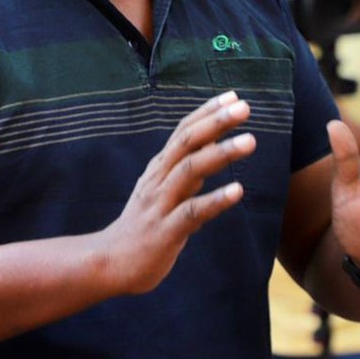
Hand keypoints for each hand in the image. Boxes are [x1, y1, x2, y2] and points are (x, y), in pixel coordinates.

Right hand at [97, 91, 253, 294]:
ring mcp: (160, 204)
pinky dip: (215, 200)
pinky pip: (192, 213)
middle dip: (216, 122)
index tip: (233, 96)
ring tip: (250, 141)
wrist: (109, 262)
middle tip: (245, 107)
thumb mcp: (163, 191)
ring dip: (221, 153)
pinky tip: (238, 191)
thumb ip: (187, 170)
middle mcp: (158, 179)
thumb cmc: (142, 226)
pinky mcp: (165, 231)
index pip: (183, 131)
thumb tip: (213, 147)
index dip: (207, 112)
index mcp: (159, 168)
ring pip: (190, 170)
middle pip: (187, 142)